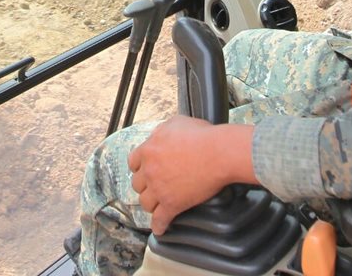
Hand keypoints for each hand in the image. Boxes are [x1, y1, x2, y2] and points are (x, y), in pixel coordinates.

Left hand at [127, 116, 255, 234]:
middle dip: (144, 185)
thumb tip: (157, 135)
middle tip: (152, 186)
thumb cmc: (201, 136)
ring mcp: (160, 189)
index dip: (139, 166)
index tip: (143, 170)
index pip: (133, 162)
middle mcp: (150, 170)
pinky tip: (160, 229)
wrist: (218, 153)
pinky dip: (159, 225)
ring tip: (156, 205)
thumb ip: (161, 130)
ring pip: (145, 202)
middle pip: (137, 184)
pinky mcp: (172, 204)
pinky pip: (160, 219)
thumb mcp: (176, 123)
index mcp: (149, 150)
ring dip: (150, 204)